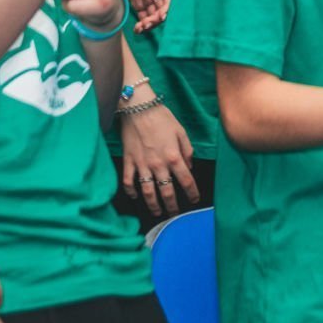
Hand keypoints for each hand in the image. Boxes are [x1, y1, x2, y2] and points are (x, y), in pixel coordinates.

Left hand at [108, 0, 172, 31]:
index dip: (169, 5)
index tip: (162, 16)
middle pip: (162, 6)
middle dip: (157, 17)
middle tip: (146, 25)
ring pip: (153, 12)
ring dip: (149, 22)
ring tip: (140, 29)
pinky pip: (143, 14)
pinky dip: (142, 22)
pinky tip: (137, 29)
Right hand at [120, 100, 198, 214]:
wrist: (138, 108)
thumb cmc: (162, 117)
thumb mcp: (181, 131)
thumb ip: (187, 150)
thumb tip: (189, 167)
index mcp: (174, 157)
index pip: (186, 181)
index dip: (192, 193)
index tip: (194, 200)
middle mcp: (159, 165)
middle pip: (167, 192)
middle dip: (172, 206)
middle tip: (175, 214)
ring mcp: (142, 165)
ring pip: (148, 192)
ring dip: (153, 205)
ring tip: (157, 213)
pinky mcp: (128, 162)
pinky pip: (128, 182)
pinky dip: (131, 191)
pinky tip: (136, 196)